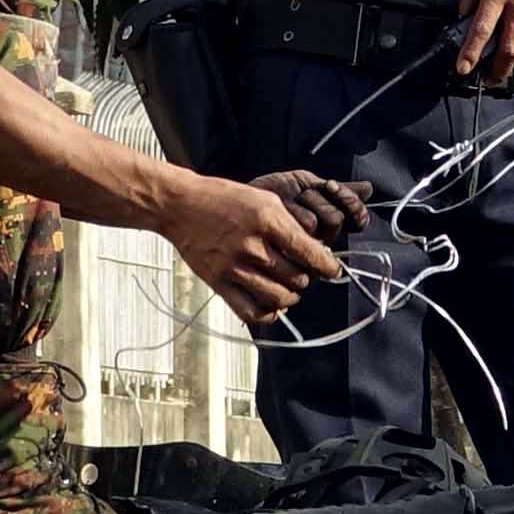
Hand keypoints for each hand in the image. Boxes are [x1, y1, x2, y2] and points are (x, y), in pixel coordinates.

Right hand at [160, 172, 348, 324]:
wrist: (181, 206)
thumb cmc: (223, 199)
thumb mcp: (264, 199)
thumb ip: (290, 225)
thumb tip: (315, 250)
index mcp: (267, 221)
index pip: (309, 252)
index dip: (327, 266)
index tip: (332, 269)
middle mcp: (252, 246)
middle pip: (297, 278)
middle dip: (307, 278)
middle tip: (304, 273)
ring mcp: (234, 267)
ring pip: (278, 298)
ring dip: (290, 297)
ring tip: (290, 289)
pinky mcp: (218, 282)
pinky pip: (250, 311)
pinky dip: (267, 314)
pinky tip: (271, 305)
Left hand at [254, 167, 373, 241]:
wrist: (241, 199)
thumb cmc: (276, 193)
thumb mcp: (308, 185)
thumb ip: (339, 189)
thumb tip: (369, 188)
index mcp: (331, 225)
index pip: (357, 221)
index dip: (352, 206)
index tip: (332, 186)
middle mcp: (321, 240)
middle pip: (336, 220)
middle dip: (319, 199)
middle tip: (303, 193)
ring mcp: (304, 248)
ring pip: (318, 223)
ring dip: (303, 203)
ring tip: (290, 200)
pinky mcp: (287, 252)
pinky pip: (302, 230)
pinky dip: (293, 210)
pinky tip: (283, 207)